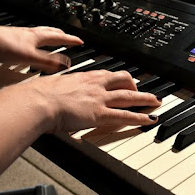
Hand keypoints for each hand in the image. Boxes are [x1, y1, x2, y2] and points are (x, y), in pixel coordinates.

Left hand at [0, 25, 82, 73]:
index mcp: (36, 36)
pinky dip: (35, 44)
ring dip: (48, 37)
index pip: (58, 37)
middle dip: (61, 34)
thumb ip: (47, 62)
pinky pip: (28, 42)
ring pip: (38, 35)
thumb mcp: (28, 56)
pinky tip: (29, 50)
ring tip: (52, 40)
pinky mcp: (10, 43)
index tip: (80, 41)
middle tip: (68, 37)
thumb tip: (66, 64)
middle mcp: (28, 34)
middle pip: (49, 32)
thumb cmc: (0, 45)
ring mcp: (19, 37)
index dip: (70, 40)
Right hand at [26, 70, 161, 132]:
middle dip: (135, 85)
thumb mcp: (51, 86)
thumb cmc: (38, 95)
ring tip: (156, 101)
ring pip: (129, 96)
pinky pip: (125, 115)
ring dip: (145, 99)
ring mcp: (100, 99)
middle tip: (142, 90)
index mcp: (83, 77)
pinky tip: (150, 119)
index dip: (118, 78)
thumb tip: (51, 90)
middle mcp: (95, 85)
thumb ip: (58, 88)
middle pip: (122, 81)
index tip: (123, 80)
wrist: (38, 102)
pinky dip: (140, 117)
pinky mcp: (100, 114)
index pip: (106, 74)